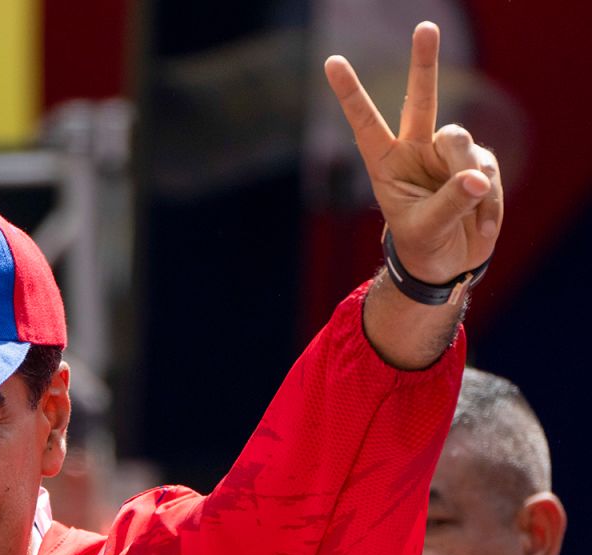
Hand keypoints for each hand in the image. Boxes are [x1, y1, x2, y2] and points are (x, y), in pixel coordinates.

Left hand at [325, 21, 501, 284]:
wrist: (448, 262)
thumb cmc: (423, 244)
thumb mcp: (426, 229)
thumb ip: (449, 204)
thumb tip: (478, 178)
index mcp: (385, 163)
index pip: (365, 122)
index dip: (350, 93)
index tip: (331, 61)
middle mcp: (416, 149)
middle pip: (421, 100)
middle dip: (424, 62)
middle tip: (425, 27)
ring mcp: (448, 154)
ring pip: (461, 143)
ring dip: (466, 179)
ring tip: (467, 214)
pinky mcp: (479, 163)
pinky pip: (488, 171)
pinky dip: (488, 201)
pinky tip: (480, 224)